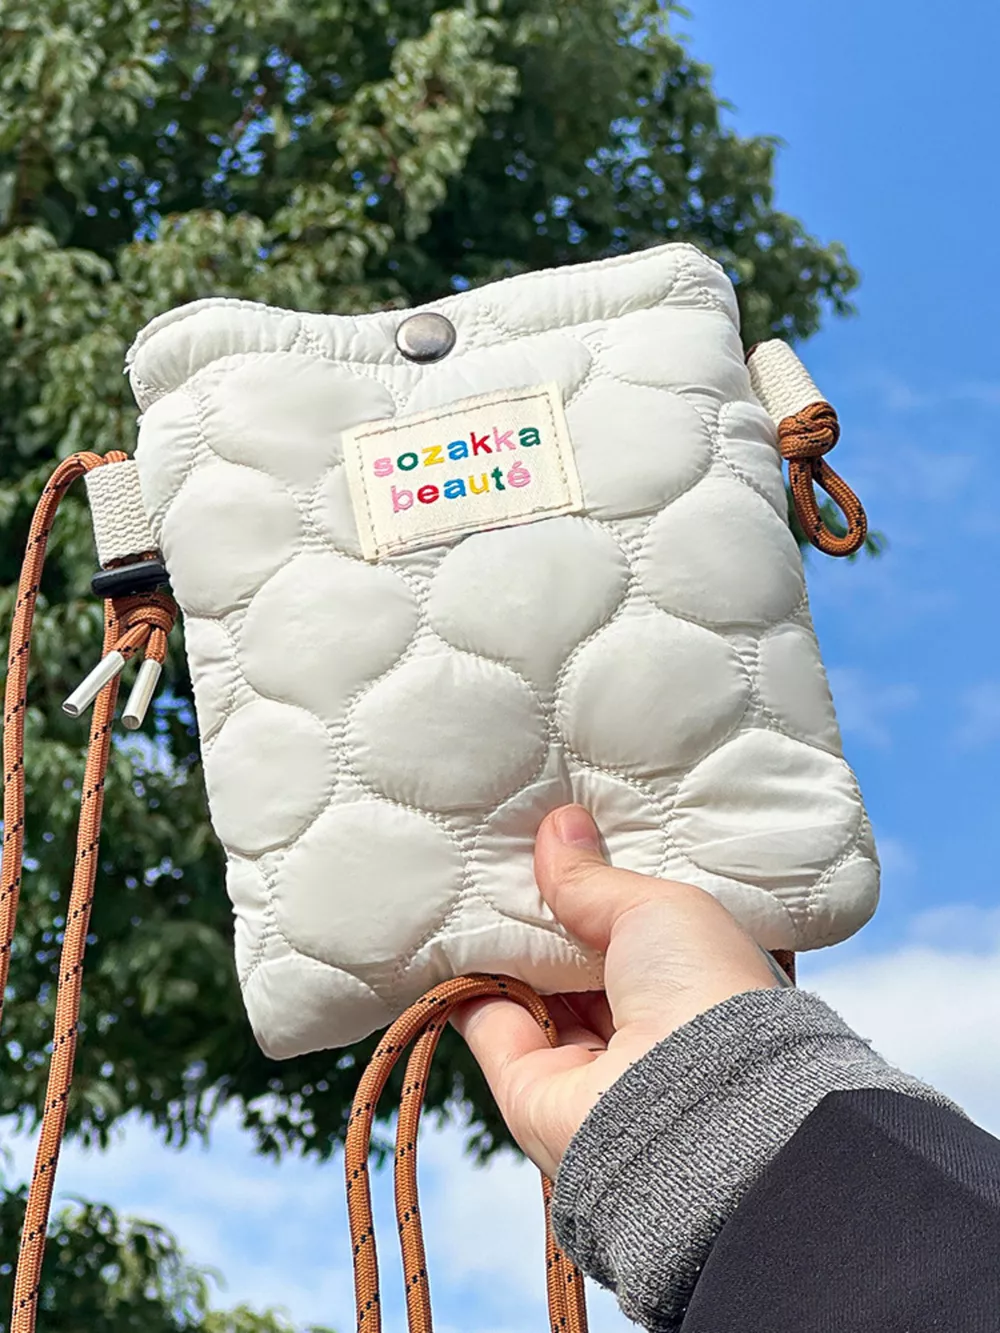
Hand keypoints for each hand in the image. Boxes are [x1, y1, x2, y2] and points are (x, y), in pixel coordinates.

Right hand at [450, 804, 788, 1179]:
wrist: (688, 1104)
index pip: (639, 928)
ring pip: (531, 984)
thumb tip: (559, 827)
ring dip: (501, 936)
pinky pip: (486, 1017)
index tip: (563, 835)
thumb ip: (595, 879)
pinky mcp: (526, 1085)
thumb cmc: (701, 990)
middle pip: (578, 956)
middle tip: (505, 847)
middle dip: (545, 908)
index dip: (600, 885)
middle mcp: (642, 1024)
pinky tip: (445, 925)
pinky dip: (464, 976)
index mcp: (691, 981)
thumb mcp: (657, 907)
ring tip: (469, 871)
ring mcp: (585, 1059)